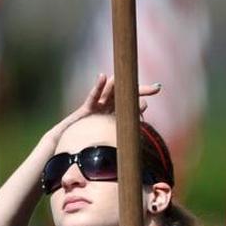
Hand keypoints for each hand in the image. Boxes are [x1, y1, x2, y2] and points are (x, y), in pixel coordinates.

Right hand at [44, 74, 162, 144]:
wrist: (67, 148)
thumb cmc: (87, 147)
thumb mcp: (108, 143)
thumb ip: (121, 140)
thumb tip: (139, 146)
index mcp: (114, 116)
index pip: (131, 104)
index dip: (143, 99)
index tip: (158, 91)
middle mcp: (107, 109)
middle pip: (124, 95)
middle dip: (140, 90)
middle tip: (156, 88)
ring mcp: (96, 108)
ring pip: (110, 92)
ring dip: (121, 84)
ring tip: (132, 78)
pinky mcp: (85, 110)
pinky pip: (92, 96)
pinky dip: (97, 87)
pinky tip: (102, 77)